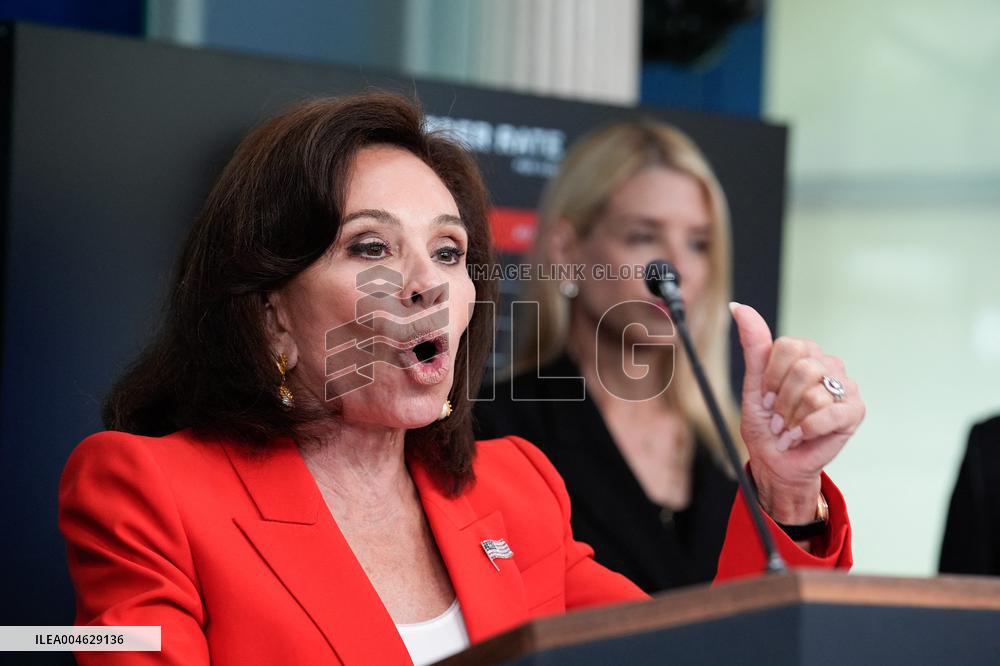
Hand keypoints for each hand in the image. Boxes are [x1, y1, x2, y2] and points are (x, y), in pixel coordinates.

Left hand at [730, 302, 864, 524]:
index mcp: (805, 353)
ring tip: (788, 429)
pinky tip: (801, 436)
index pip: (788, 345)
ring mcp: (845, 386)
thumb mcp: (754, 384)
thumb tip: (739, 308)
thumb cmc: (766, 423)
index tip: (765, 396)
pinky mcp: (855, 411)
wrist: (775, 460)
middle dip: (781, 400)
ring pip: (813, 393)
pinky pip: (828, 413)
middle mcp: (828, 364)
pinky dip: (807, 429)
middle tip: (777, 417)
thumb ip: (754, 345)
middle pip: (802, 368)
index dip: (771, 375)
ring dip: (791, 419)